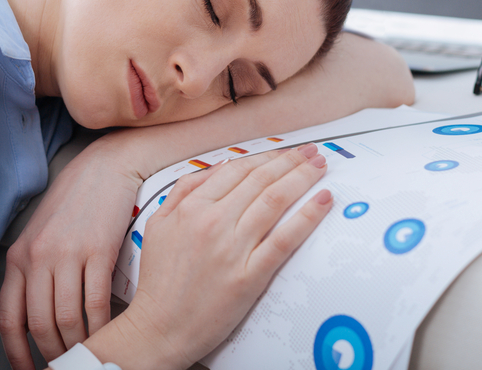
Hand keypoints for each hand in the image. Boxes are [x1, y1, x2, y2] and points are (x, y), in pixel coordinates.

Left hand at [0, 142, 142, 368]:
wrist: (106, 168)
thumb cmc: (75, 201)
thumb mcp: (41, 234)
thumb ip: (34, 271)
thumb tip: (36, 318)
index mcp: (19, 256)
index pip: (9, 319)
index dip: (17, 354)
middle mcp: (37, 257)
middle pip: (40, 325)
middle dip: (54, 353)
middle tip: (66, 363)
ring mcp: (67, 253)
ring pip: (68, 319)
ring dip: (80, 343)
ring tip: (89, 351)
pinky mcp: (97, 249)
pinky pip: (96, 302)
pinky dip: (102, 325)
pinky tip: (107, 331)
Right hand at [83, 144, 332, 369]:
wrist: (159, 328)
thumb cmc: (159, 280)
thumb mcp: (158, 224)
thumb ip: (184, 190)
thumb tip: (218, 167)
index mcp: (191, 207)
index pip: (238, 170)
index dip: (267, 157)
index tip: (286, 152)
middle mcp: (213, 222)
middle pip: (261, 181)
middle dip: (291, 161)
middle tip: (313, 152)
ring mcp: (232, 249)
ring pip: (275, 201)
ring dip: (303, 178)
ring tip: (321, 167)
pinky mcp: (249, 276)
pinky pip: (285, 240)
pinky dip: (307, 216)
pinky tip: (323, 201)